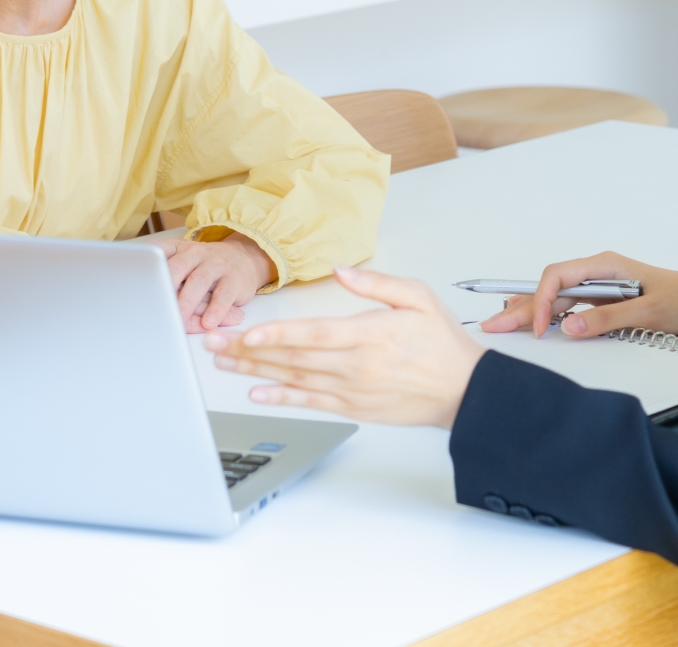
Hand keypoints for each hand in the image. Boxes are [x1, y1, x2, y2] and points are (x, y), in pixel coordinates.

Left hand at [149, 231, 275, 332]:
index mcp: (180, 249)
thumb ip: (167, 278)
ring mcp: (216, 265)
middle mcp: (196, 254)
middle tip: (155, 306)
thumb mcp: (185, 265)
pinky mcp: (234, 280)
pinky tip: (208, 322)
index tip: (136, 277)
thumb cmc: (206, 267)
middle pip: (178, 267)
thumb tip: (143, 301)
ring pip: (199, 280)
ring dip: (187, 301)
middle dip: (165, 286)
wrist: (245, 258)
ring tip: (178, 319)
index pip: (160, 251)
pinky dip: (216, 310)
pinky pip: (224, 294)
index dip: (147, 263)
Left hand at [204, 265, 485, 427]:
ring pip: (294, 380)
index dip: (276, 336)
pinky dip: (282, 398)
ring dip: (255, 373)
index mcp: (369, 335)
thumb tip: (342, 270)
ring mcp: (353, 389)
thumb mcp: (418, 297)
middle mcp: (356, 365)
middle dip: (248, 352)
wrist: (464, 391)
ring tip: (223, 363)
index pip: (313, 335)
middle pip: (292, 357)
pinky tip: (257, 393)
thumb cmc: (442, 343)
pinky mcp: (354, 406)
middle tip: (214, 345)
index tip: (246, 335)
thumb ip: (376, 283)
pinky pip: (310, 402)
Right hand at [478, 251, 677, 340]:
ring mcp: (597, 287)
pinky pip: (568, 307)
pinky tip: (530, 323)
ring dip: (529, 312)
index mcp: (605, 266)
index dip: (543, 300)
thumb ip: (608, 319)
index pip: (558, 276)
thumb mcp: (649, 312)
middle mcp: (596, 273)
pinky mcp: (601, 301)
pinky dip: (547, 317)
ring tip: (500, 323)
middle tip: (493, 323)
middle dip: (521, 306)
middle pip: (550, 288)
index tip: (540, 327)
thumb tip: (569, 327)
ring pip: (555, 299)